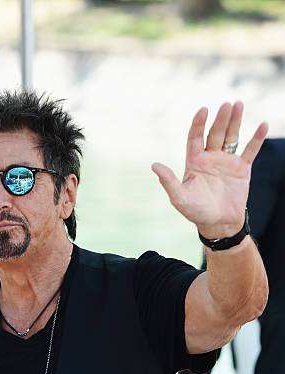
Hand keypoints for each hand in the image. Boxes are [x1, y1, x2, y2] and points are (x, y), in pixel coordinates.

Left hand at [152, 102, 268, 238]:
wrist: (219, 224)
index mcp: (194, 162)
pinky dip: (256, 139)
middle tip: (226, 104)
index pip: (195, 137)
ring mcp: (226, 162)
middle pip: (215, 133)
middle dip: (220, 119)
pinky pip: (250, 150)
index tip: (203, 110)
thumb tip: (154, 165)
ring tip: (238, 104)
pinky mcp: (242, 169)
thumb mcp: (180, 198)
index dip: (198, 124)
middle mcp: (210, 158)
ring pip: (231, 137)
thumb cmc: (196, 212)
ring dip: (235, 121)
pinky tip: (263, 125)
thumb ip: (168, 181)